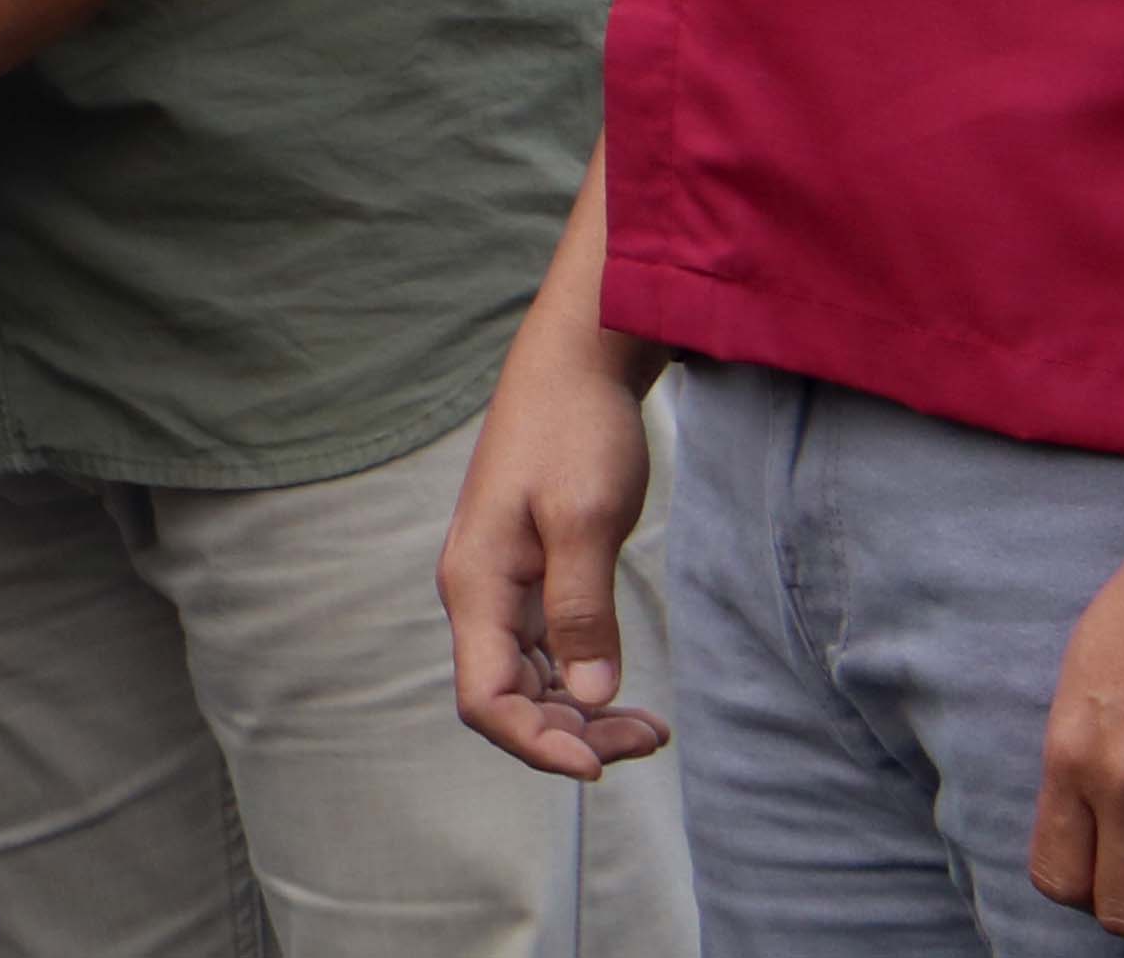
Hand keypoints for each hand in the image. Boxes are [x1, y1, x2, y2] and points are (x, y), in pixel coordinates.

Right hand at [438, 313, 671, 780]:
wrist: (577, 359)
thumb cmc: (575, 428)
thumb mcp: (585, 519)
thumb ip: (583, 609)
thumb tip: (589, 692)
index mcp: (475, 584)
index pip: (485, 699)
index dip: (536, 744)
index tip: (601, 763)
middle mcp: (478, 592)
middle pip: (507, 699)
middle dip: (570, 734)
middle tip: (647, 737)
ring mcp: (502, 583)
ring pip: (529, 679)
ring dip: (580, 713)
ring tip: (648, 725)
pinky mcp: (529, 572)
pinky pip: (545, 649)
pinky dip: (582, 677)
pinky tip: (622, 686)